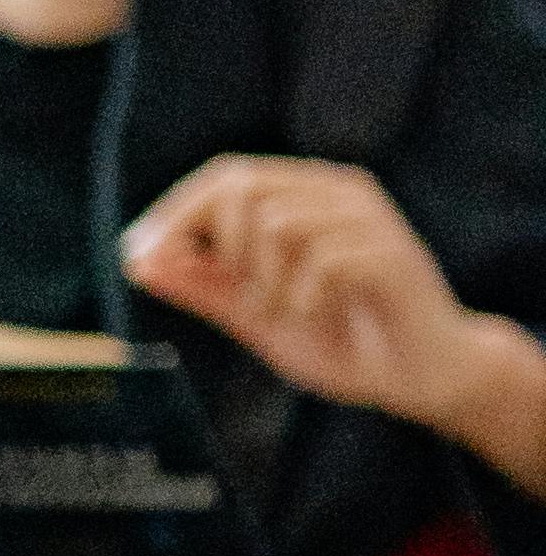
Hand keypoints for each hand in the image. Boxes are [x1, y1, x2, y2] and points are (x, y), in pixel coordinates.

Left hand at [121, 153, 545, 487]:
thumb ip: (203, 285)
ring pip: (280, 223)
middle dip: (218, 247)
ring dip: (265, 284)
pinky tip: (320, 319)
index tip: (136, 255)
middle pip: (246, 186)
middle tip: (239, 298)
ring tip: (287, 314)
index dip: (175, 212)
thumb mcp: (256, 314)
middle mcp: (339, 192)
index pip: (227, 176)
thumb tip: (138, 259)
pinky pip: (322, 262)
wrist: (419, 379)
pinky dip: (304, 301)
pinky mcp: (391, 255)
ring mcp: (370, 219)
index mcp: (306, 195)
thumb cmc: (341, 339)